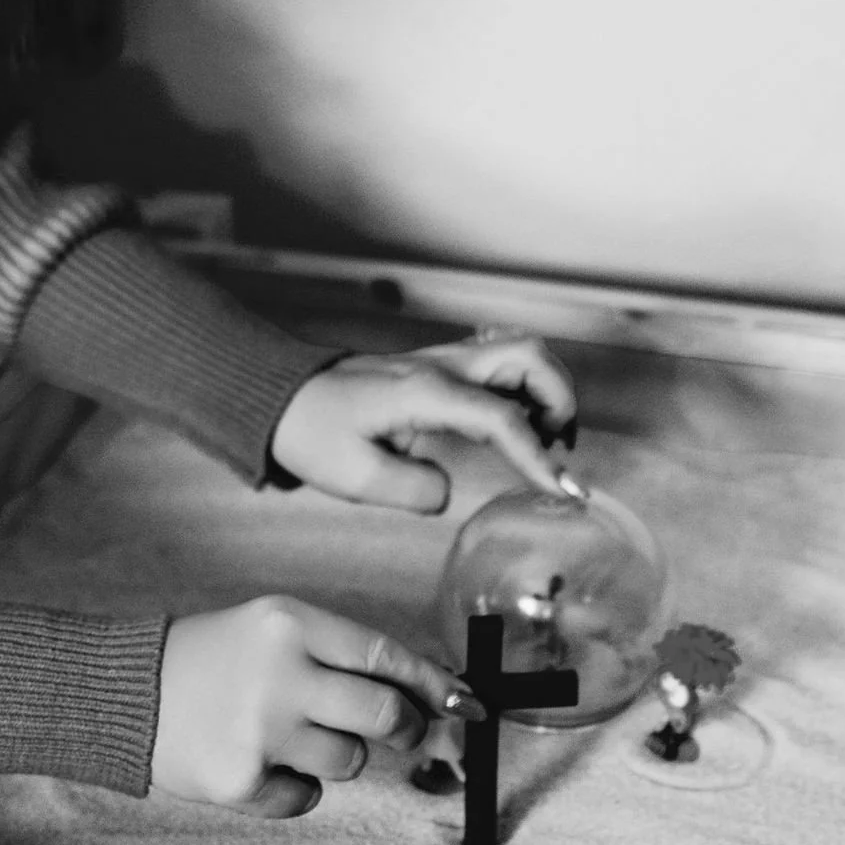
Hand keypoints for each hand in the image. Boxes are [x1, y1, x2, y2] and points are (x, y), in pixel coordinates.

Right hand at [150, 597, 480, 818]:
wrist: (128, 692)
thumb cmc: (214, 659)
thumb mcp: (273, 630)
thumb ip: (344, 655)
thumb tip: (432, 696)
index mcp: (290, 623)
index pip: (386, 656)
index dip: (435, 685)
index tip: (467, 705)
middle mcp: (280, 673)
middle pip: (386, 714)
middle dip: (407, 728)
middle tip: (401, 731)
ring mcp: (260, 731)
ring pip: (350, 761)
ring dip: (337, 756)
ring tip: (290, 735)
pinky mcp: (241, 780)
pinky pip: (307, 798)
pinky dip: (294, 787)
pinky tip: (258, 761)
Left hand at [267, 336, 579, 516]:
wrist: (279, 396)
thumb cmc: (310, 432)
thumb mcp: (354, 478)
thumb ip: (413, 490)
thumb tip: (447, 491)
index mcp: (424, 392)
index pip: (502, 418)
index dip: (539, 456)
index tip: (565, 492)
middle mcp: (440, 367)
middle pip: (529, 356)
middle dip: (559, 401)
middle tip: (556, 450)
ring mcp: (440, 361)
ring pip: (518, 351)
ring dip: (545, 390)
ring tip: (541, 441)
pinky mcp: (436, 368)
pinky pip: (496, 364)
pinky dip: (521, 389)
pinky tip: (513, 426)